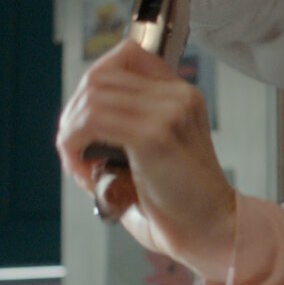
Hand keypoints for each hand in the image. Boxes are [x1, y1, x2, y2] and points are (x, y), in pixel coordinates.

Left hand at [55, 40, 235, 273]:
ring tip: (80, 166)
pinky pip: (91, 123)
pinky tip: (86, 173)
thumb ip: (128, 127)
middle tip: (73, 150)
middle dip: (73, 113)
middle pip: (99, 76)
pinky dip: (74, 147)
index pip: (127, 55)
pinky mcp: (154, 136)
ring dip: (71, 134)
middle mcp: (177, 96)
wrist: (212, 229)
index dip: (94, 83)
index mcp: (181, 96)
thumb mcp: (155, 153)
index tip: (85, 121)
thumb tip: (77, 122)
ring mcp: (167, 113)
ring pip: (91, 98)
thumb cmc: (181, 203)